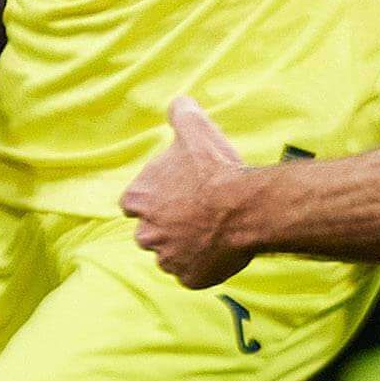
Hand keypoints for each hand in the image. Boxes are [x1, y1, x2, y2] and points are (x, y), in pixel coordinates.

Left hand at [122, 95, 256, 287]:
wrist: (245, 207)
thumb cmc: (216, 168)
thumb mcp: (194, 129)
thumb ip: (180, 113)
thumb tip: (178, 102)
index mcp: (137, 199)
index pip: (134, 202)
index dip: (155, 198)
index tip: (176, 194)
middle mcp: (145, 233)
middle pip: (149, 232)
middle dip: (167, 225)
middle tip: (195, 214)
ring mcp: (167, 259)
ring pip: (170, 254)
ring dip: (184, 246)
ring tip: (210, 231)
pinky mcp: (189, 278)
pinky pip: (191, 274)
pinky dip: (202, 266)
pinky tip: (219, 251)